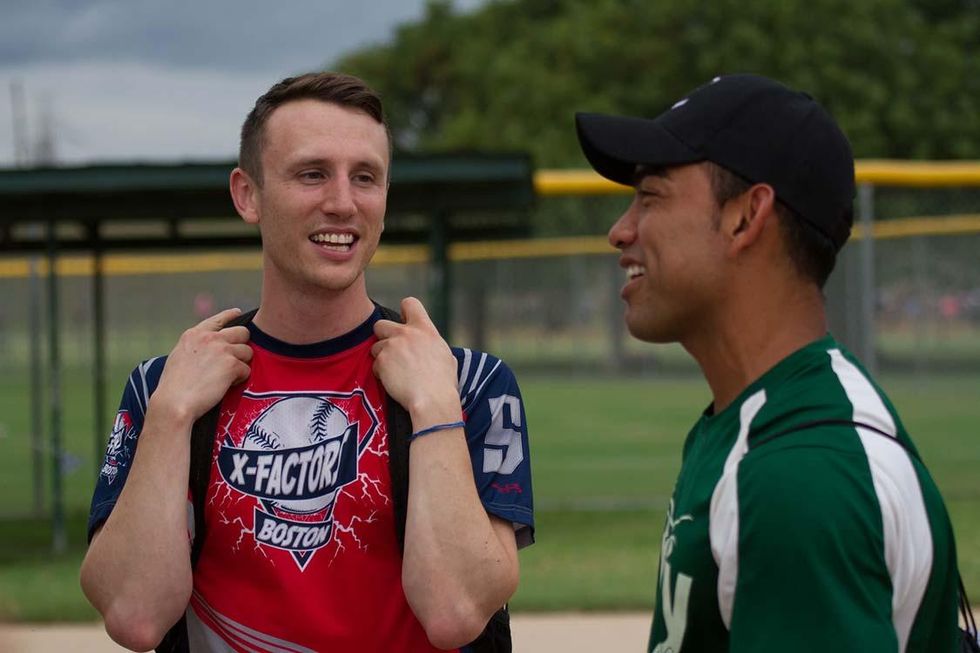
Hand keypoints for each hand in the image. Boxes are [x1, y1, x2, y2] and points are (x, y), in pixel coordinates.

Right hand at [151, 308, 252, 424]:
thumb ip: (197, 347)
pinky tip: (226, 386)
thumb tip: (212, 348)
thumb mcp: (180, 356)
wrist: (174, 402)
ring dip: (241, 364)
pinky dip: (240, 379)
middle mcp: (210, 338)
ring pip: (247, 352)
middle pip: (242, 332)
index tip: (238, 313)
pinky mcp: (232, 364)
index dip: (230, 316)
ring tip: (226, 377)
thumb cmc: (174, 386)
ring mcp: (222, 349)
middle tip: (235, 360)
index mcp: (194, 334)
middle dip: (242, 345)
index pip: (218, 319)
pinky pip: (246, 370)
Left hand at [371, 297, 459, 419]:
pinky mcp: (382, 361)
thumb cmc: (444, 383)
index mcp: (425, 329)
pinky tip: (393, 383)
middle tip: (393, 352)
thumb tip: (431, 348)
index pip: (409, 303)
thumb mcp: (446, 356)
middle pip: (380, 324)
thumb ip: (433, 346)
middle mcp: (407, 333)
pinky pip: (375, 365)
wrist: (433, 400)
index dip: (404, 312)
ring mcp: (392, 346)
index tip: (404, 323)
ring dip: (382, 358)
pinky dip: (381, 374)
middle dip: (383, 337)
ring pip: (375, 347)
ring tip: (396, 373)